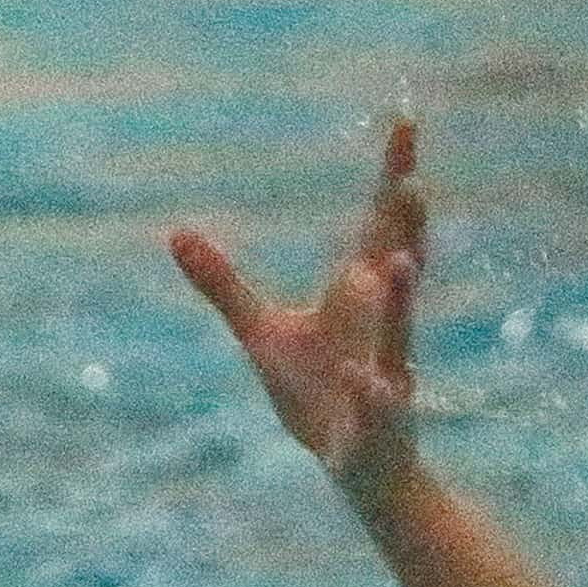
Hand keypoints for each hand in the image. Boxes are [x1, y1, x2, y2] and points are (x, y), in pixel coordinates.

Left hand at [171, 118, 428, 504]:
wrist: (359, 465)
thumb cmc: (315, 392)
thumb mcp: (259, 334)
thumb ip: (222, 284)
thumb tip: (176, 231)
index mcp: (361, 294)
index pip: (381, 224)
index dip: (393, 174)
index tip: (405, 121)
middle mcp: (383, 323)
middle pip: (400, 264)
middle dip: (405, 227)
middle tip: (411, 183)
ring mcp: (387, 371)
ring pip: (400, 331)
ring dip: (402, 299)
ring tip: (401, 263)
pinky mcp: (379, 421)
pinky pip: (379, 402)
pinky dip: (372, 390)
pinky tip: (363, 377)